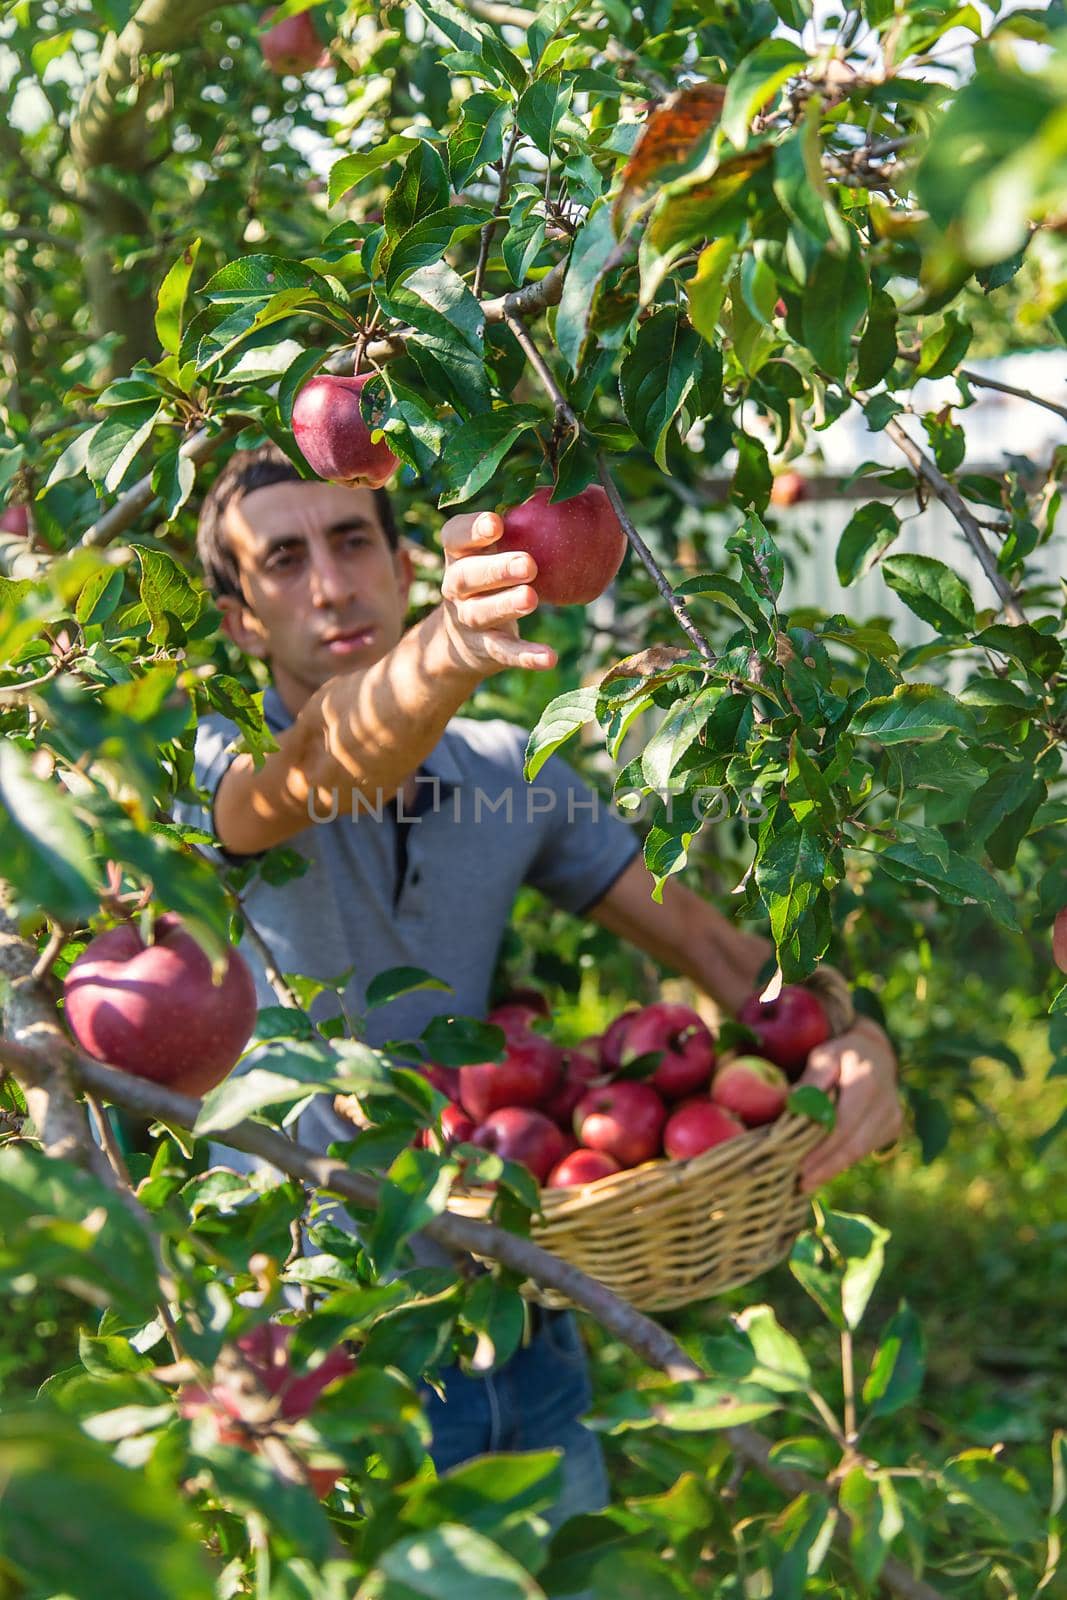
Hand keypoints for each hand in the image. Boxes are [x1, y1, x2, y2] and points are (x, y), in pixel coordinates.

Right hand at [438, 510, 556, 675]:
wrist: (461, 640)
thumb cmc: (491, 579)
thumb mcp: (495, 552)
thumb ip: (525, 526)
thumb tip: (582, 492)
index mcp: (459, 555)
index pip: (454, 537)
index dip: (471, 530)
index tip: (497, 523)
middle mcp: (456, 587)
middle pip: (466, 576)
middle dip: (496, 569)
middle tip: (529, 564)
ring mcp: (467, 620)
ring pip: (481, 613)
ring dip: (506, 606)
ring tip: (531, 600)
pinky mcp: (485, 650)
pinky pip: (504, 653)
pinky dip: (525, 656)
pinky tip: (549, 657)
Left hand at [798, 1014, 903, 1191]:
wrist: (876, 1052)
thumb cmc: (841, 1054)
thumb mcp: (823, 1056)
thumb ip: (812, 1079)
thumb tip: (793, 1103)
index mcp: (866, 1080)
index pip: (843, 1124)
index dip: (821, 1148)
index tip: (798, 1165)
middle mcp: (885, 1102)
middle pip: (853, 1144)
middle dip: (825, 1167)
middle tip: (799, 1184)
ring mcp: (893, 1116)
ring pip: (860, 1151)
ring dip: (832, 1169)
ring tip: (806, 1182)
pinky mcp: (893, 1127)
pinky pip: (865, 1149)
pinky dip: (843, 1161)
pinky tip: (822, 1170)